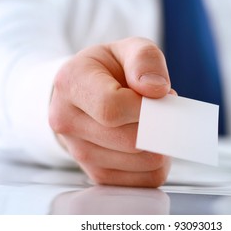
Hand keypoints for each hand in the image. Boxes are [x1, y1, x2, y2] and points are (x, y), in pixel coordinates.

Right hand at [49, 37, 172, 186]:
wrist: (84, 95)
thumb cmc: (108, 71)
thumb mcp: (127, 49)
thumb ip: (144, 59)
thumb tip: (157, 89)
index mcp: (71, 83)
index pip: (112, 108)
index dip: (147, 108)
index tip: (162, 98)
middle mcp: (67, 122)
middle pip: (131, 140)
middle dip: (160, 125)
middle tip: (163, 110)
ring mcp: (79, 153)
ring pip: (143, 163)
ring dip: (161, 144)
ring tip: (153, 124)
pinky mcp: (97, 174)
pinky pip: (144, 180)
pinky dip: (157, 162)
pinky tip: (149, 142)